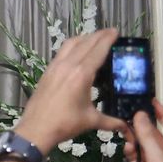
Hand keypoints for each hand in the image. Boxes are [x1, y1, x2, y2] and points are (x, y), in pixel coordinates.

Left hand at [13, 29, 126, 150]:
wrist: (36, 129)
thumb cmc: (65, 124)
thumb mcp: (91, 121)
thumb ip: (111, 121)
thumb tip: (126, 126)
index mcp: (82, 74)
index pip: (98, 50)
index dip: (108, 39)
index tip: (116, 32)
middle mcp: (69, 65)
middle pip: (86, 42)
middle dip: (99, 35)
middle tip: (110, 33)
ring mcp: (56, 66)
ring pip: (71, 43)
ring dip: (84, 38)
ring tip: (94, 39)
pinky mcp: (48, 71)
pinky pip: (62, 51)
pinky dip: (72, 46)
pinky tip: (77, 51)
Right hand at [124, 101, 162, 161]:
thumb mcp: (158, 158)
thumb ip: (147, 136)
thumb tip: (139, 115)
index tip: (151, 101)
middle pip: (156, 135)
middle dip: (144, 127)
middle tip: (130, 115)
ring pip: (144, 145)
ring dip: (136, 139)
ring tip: (126, 132)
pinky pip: (136, 157)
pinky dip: (131, 152)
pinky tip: (127, 148)